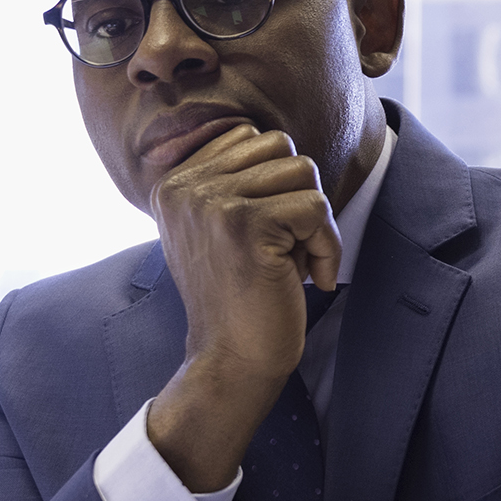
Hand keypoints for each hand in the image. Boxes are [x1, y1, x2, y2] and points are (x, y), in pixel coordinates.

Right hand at [144, 123, 341, 490]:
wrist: (230, 362)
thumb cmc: (238, 299)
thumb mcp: (217, 231)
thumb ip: (230, 181)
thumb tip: (270, 140)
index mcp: (173, 182)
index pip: (249, 137)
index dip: (275, 185)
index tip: (267, 236)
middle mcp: (185, 185)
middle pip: (279, 147)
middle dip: (296, 197)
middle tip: (284, 249)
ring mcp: (213, 202)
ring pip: (303, 170)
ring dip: (313, 222)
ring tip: (292, 263)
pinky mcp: (248, 224)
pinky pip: (317, 206)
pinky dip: (328, 246)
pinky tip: (310, 280)